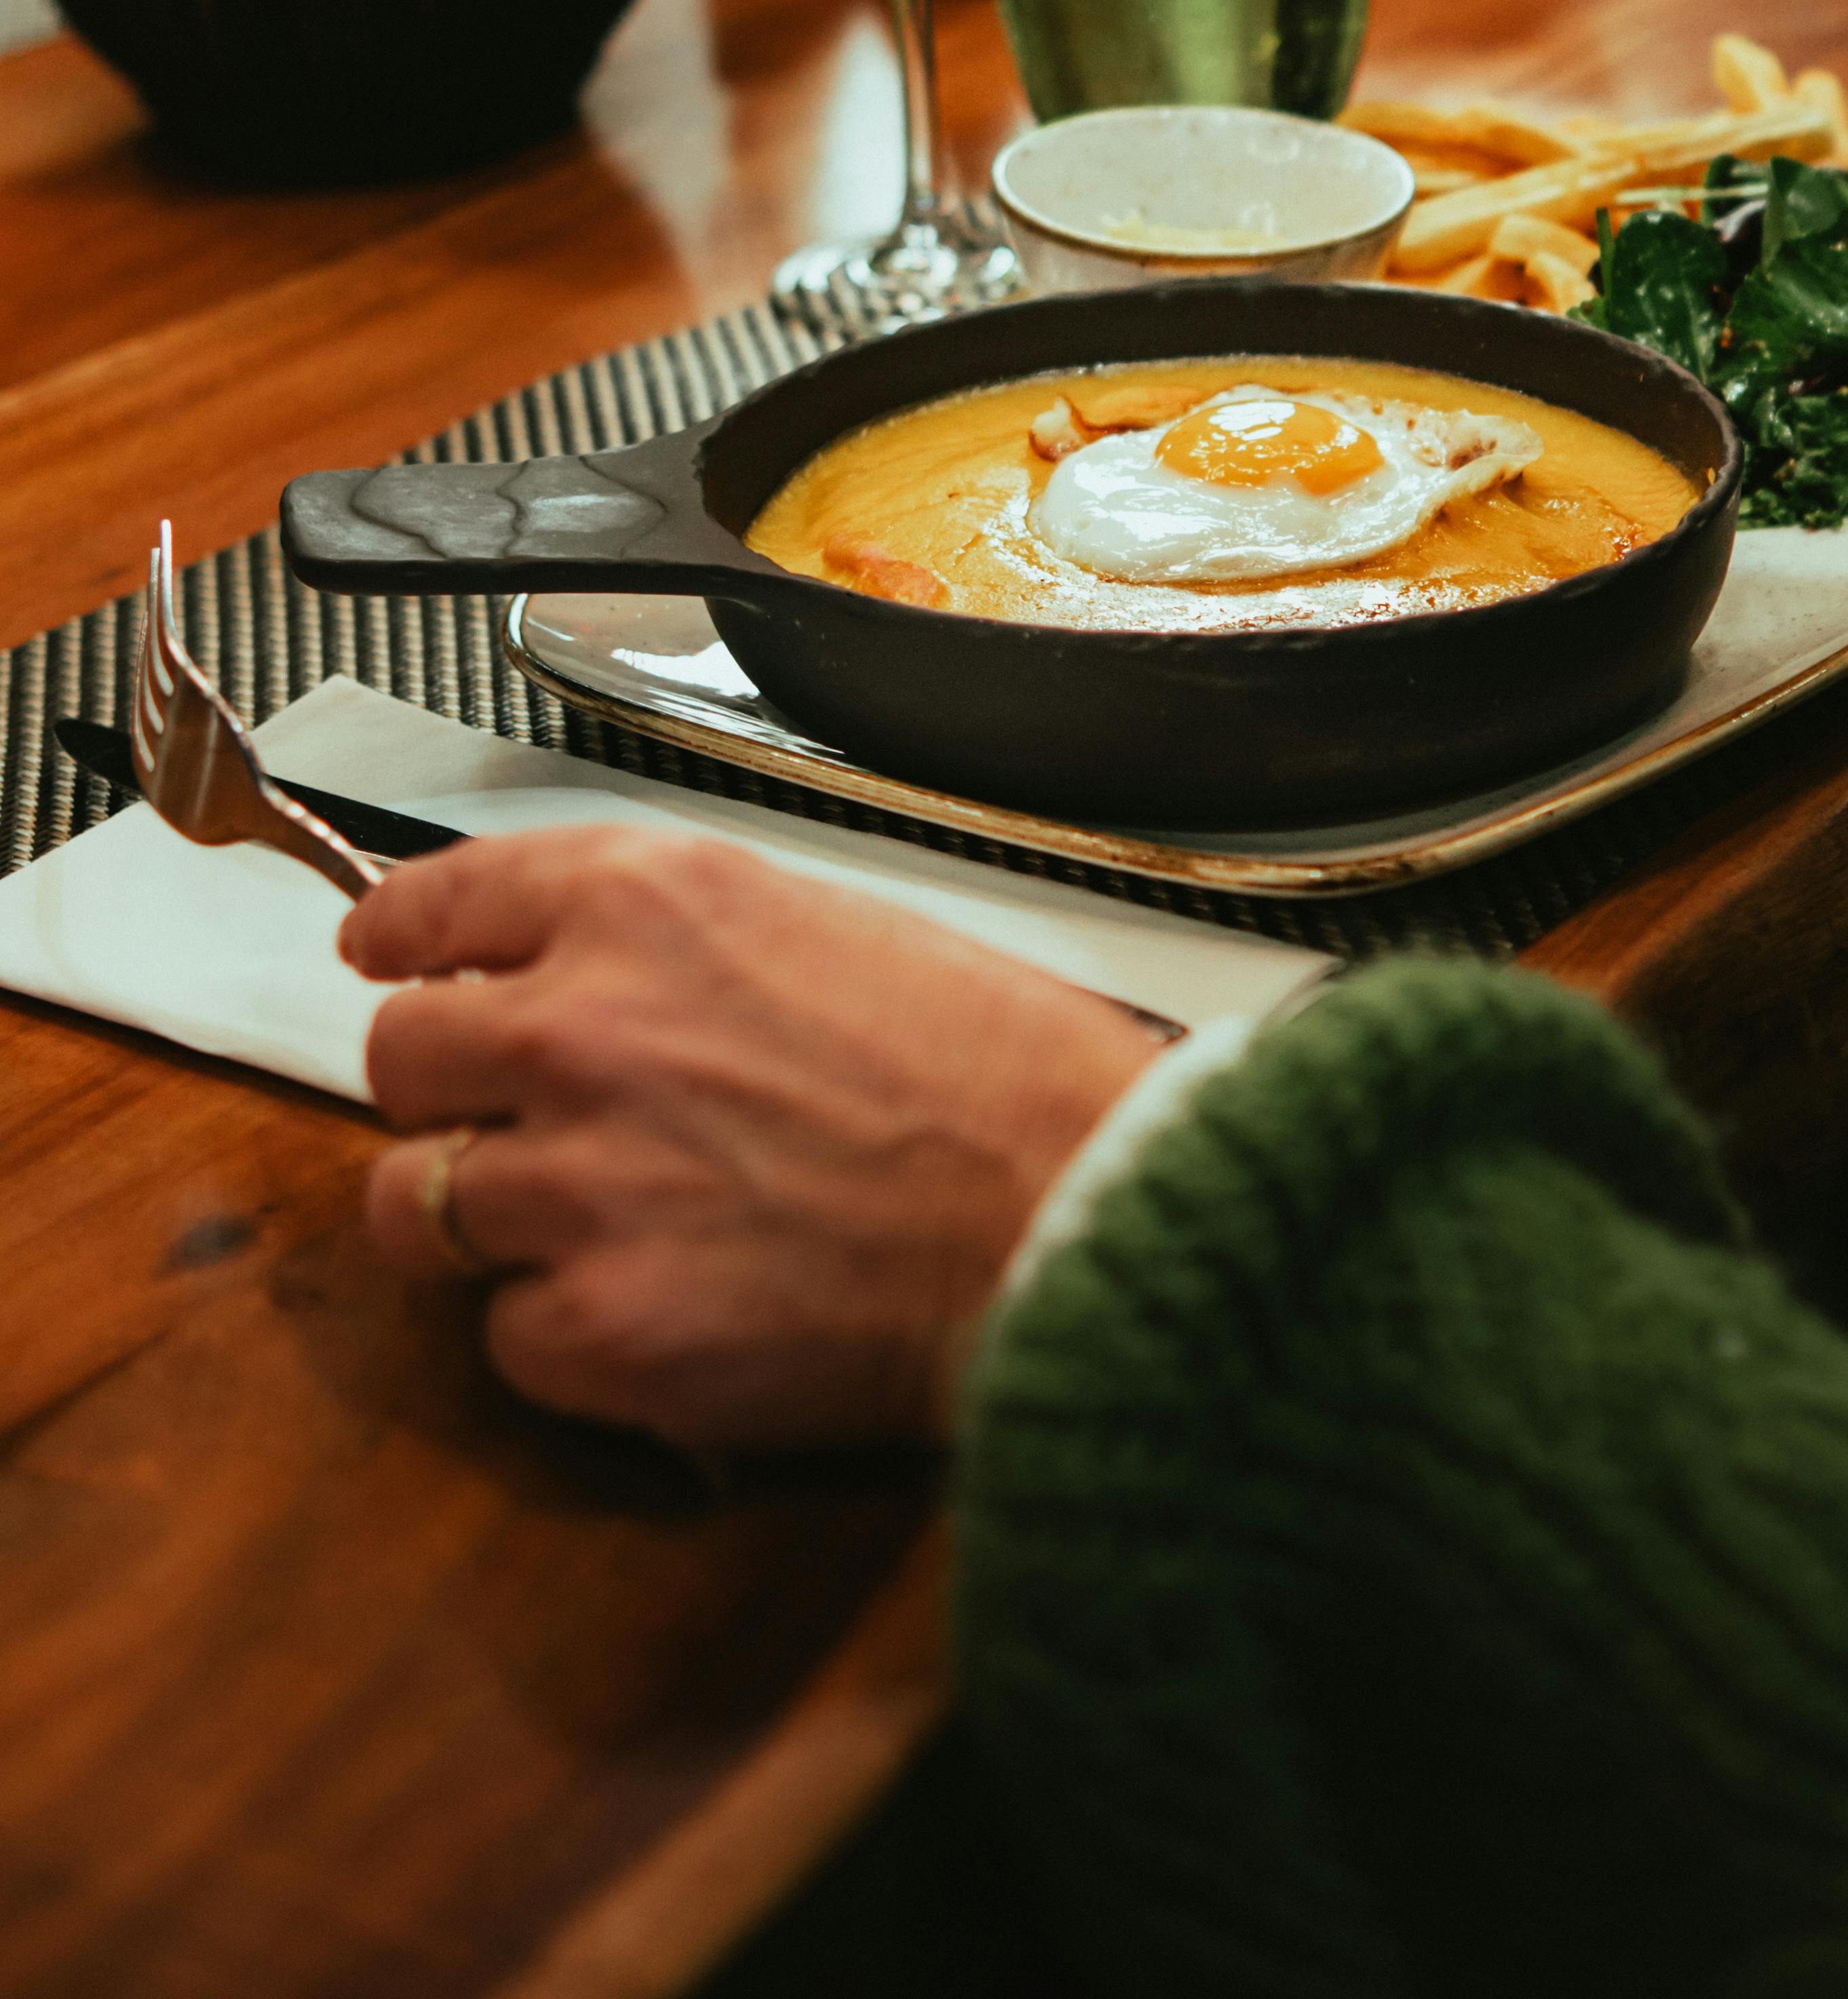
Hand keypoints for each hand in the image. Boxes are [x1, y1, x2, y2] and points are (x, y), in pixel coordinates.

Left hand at [344, 829, 1153, 1448]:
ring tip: (598, 1233)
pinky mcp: (597, 1327)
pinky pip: (505, 1339)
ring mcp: (575, 1182)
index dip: (401, 942)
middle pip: (396, 1058)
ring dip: (488, 1223)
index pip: (435, 903)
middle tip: (522, 1125)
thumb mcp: (822, 921)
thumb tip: (568, 979)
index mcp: (645, 901)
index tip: (386, 961)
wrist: (1070, 1207)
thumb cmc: (989, 1070)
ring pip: (413, 1207)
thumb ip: (671, 945)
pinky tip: (668, 1312)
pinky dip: (569, 1338)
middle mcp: (581, 1025)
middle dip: (448, 1096)